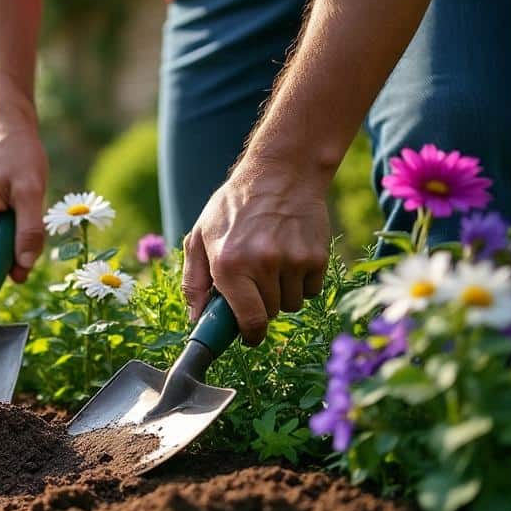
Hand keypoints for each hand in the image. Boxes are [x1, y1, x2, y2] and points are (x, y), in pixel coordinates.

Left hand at [182, 160, 330, 344]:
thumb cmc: (233, 207)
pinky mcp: (316, 257)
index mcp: (229, 264)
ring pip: (291, 304)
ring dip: (282, 294)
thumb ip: (194, 282)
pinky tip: (291, 257)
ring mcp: (292, 261)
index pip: (248, 320)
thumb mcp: (200, 238)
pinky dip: (301, 282)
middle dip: (261, 305)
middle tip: (254, 281)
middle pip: (269, 313)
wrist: (280, 174)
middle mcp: (262, 265)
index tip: (249, 336)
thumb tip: (196, 318)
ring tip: (272, 264)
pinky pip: (310, 290)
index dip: (249, 334)